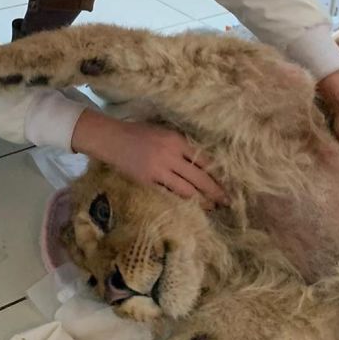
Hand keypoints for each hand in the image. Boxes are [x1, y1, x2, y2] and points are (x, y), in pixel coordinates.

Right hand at [71, 109, 227, 207]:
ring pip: (187, 189)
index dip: (217, 173)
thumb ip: (180, 145)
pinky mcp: (148, 181)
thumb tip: (200, 160)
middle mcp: (171, 155)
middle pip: (200, 177)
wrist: (112, 139)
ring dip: (202, 200)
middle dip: (215, 191)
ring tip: (212, 207)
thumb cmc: (138, 133)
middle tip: (226, 201)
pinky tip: (190, 206)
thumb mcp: (163, 132)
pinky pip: (169, 194)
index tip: (226, 182)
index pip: (204, 159)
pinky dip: (181, 201)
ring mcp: (159, 170)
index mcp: (176, 140)